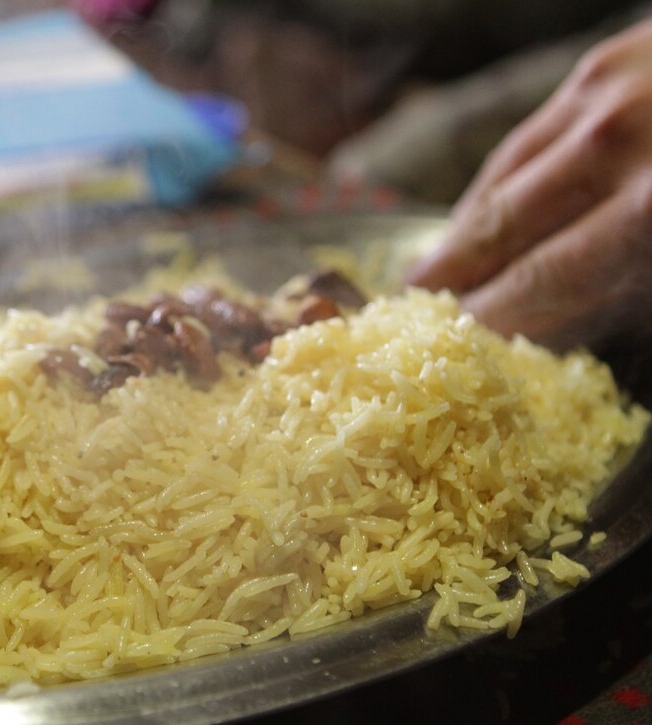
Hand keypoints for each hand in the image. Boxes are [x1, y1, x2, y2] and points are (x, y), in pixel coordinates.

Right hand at [406, 18, 651, 349]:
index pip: (536, 289)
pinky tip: (487, 206)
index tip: (451, 360)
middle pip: (500, 232)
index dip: (488, 328)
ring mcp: (604, 95)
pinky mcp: (605, 60)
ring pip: (502, 180)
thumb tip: (576, 335)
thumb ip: (644, 295)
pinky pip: (527, 135)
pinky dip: (498, 181)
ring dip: (463, 232)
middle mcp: (613, 147)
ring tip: (435, 270)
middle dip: (453, 282)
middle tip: (414, 320)